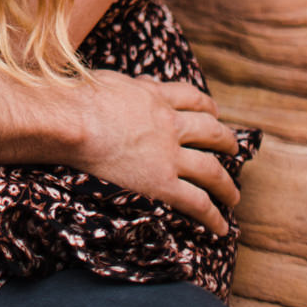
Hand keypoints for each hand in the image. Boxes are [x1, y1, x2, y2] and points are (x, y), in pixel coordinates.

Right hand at [74, 73, 239, 233]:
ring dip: (227, 184)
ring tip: (233, 195)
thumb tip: (142, 82)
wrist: (72, 120)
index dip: (207, 106)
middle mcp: (169, 124)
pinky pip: (197, 202)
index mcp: (155, 96)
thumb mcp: (111, 79)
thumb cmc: (79, 96)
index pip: (191, 97)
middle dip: (226, 141)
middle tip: (233, 148)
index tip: (213, 113)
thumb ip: (132, 84)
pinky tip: (222, 226)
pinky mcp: (163, 183)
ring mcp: (169, 155)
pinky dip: (214, 216)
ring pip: (212, 170)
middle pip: (210, 131)